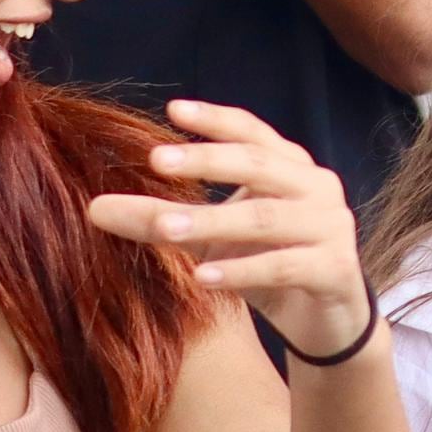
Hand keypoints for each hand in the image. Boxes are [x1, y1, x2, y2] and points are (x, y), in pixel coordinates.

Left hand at [87, 99, 373, 359]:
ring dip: (213, 221)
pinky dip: (241, 270)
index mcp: (292, 168)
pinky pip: (284, 266)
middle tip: (156, 161)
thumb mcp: (214, 240)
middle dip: (207, 160)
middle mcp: (317, 188)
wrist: (329, 320)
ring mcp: (331, 228)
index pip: (253, 133)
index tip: (172, 110)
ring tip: (166, 228)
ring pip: (266, 218)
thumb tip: (95, 208)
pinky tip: (202, 278)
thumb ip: (163, 220)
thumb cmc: (270, 265)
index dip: (215, 120)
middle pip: (260, 164)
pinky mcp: (336, 270)